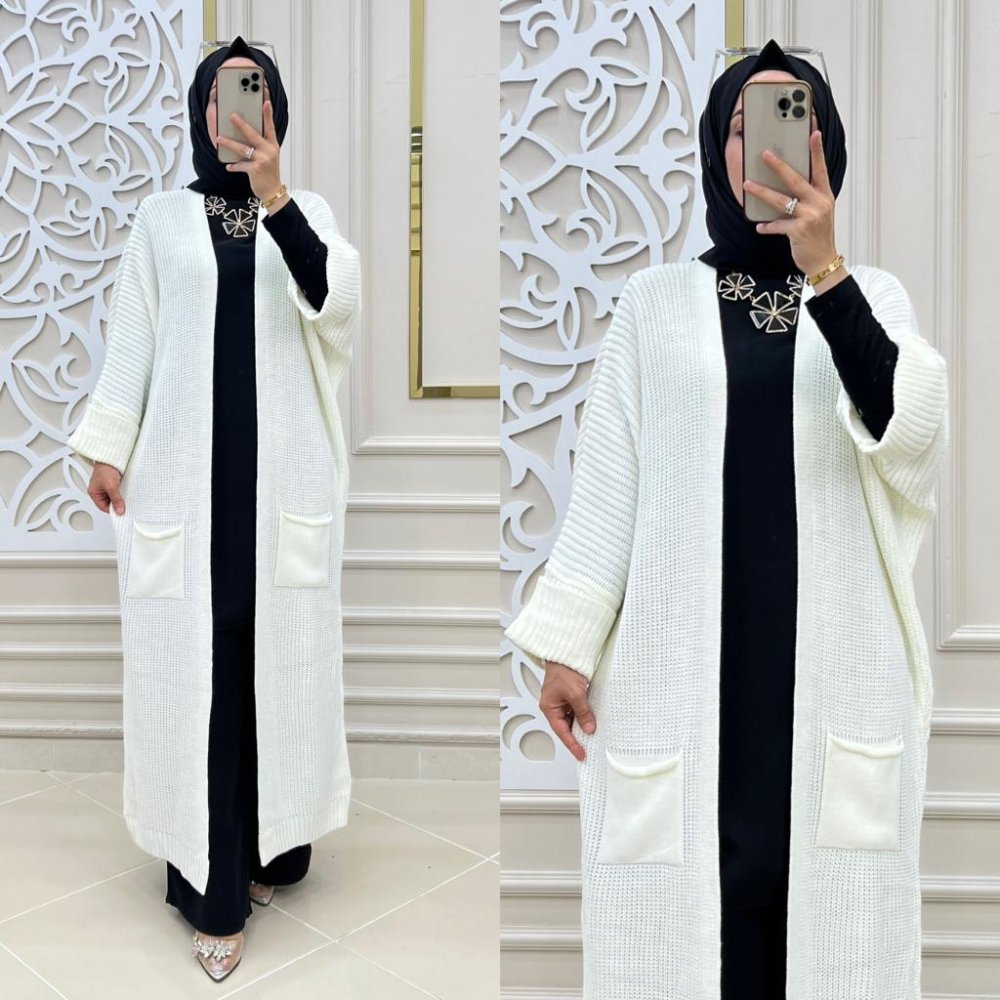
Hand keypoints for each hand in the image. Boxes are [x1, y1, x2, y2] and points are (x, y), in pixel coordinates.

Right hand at [89, 462, 124, 514]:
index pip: (103, 507)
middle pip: (109, 503)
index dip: (112, 511)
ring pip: (114, 498)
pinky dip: (122, 493)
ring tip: (126, 497)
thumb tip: (119, 510)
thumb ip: (116, 500)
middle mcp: (99, 491)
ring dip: (120, 498)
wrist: (111, 457)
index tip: (121, 512)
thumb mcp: (111, 487)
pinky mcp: (113, 483)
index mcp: (94, 493)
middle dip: (117, 504)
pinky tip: (126, 492)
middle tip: (125, 506)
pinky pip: (118, 492)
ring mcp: (106, 487)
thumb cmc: (106, 469)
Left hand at [215, 98, 283, 202]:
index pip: (270, 127)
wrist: (273, 191)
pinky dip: (234, 166)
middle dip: (241, 124)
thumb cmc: (269, 172)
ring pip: (242, 149)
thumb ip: (260, 145)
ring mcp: (263, 160)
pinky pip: (240, 165)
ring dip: (229, 143)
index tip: (266, 102)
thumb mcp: (269, 156)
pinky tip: (228, 166)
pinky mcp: (255, 170)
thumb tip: (244, 134)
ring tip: (219, 138)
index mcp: (272, 145)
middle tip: (231, 115)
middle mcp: (269, 151)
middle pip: (253, 134)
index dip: (268, 114)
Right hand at [538, 660, 596, 761]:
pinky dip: (583, 717)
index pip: (562, 732)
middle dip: (577, 737)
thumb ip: (583, 713)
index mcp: (549, 708)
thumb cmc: (564, 669)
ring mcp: (561, 701)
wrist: (567, 653)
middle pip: (565, 727)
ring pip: (572, 720)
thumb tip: (589, 728)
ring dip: (581, 726)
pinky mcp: (569, 696)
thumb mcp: (576, 694)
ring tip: (592, 736)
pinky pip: (576, 711)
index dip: (572, 745)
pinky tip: (592, 720)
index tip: (581, 754)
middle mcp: (554, 706)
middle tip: (588, 749)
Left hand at [743, 129, 839, 277]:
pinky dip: (767, 226)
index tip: (813, 133)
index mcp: (824, 195)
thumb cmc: (818, 234)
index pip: (820, 169)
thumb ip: (807, 197)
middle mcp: (819, 203)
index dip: (817, 151)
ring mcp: (810, 216)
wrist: (823, 260)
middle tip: (765, 154)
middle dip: (778, 165)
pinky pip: (777, 225)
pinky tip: (759, 226)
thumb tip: (784, 185)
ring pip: (781, 200)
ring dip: (762, 192)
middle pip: (795, 179)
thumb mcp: (819, 212)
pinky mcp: (799, 231)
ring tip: (748, 184)